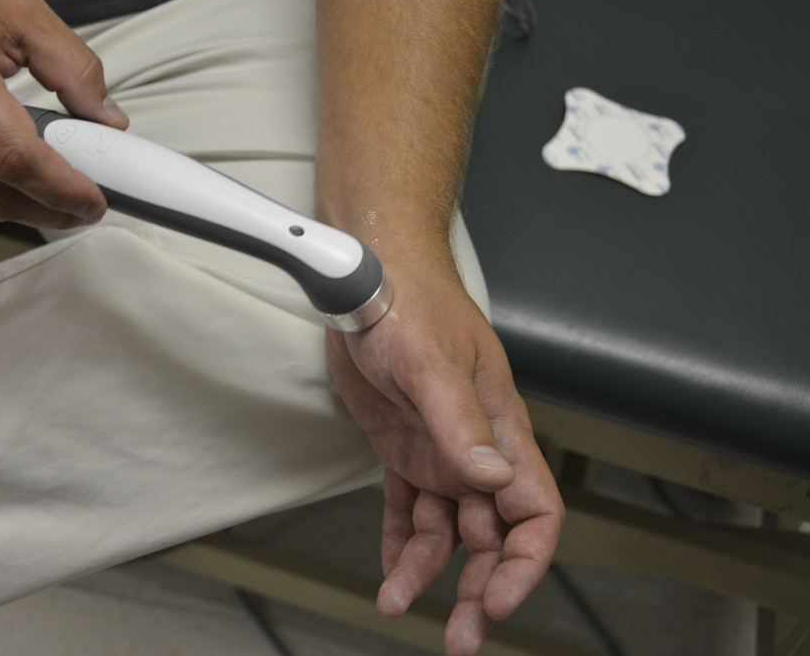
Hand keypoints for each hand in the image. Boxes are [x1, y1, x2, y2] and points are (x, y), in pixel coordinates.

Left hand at [325, 268, 563, 654]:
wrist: (368, 281)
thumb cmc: (413, 305)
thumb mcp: (432, 364)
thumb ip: (461, 424)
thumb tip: (493, 476)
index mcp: (499, 431)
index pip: (534, 510)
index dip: (525, 561)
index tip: (500, 600)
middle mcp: (473, 449)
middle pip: (492, 535)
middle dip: (480, 587)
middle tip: (460, 634)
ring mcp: (437, 451)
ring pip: (444, 530)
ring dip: (427, 571)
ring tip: (400, 602)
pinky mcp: (401, 447)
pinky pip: (405, 507)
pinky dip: (397, 541)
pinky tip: (389, 570)